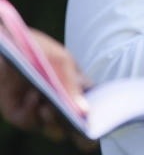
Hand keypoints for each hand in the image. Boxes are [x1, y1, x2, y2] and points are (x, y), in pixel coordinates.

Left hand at [0, 30, 96, 149]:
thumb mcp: (61, 62)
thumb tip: (86, 112)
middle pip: (75, 128)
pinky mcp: (21, 116)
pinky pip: (31, 122)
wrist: (7, 48)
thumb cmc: (39, 50)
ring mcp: (42, 113)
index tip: (99, 121)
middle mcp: (62, 105)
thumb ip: (73, 85)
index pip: (93, 110)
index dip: (99, 120)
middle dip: (77, 129)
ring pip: (54, 130)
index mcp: (78, 90)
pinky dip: (34, 111)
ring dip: (53, 121)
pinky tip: (35, 96)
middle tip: (75, 122)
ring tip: (50, 107)